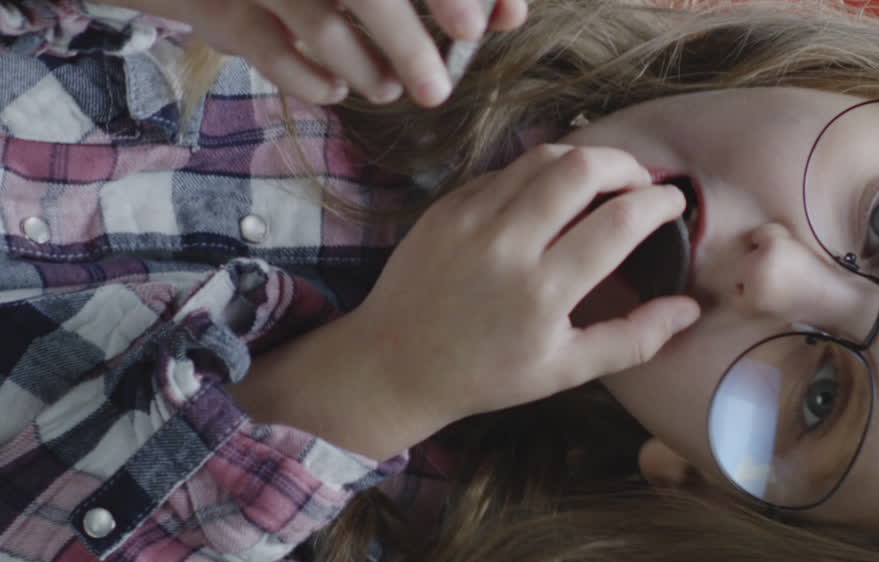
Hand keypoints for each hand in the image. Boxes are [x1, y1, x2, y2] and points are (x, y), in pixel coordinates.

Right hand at [114, 0, 527, 105]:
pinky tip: (336, 91)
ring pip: (320, 25)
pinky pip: (269, 51)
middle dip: (406, 43)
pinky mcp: (224, 9)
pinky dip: (310, 81)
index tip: (477, 26)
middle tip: (438, 88)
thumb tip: (510, 15)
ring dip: (364, 68)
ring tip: (387, 89)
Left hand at [347, 145, 700, 447]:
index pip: (618, 222)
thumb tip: (690, 308)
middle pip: (581, 169)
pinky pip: (505, 170)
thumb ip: (633, 339)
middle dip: (626, 165)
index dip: (658, 202)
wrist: (393, 364)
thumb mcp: (566, 370)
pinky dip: (540, 171)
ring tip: (605, 179)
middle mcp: (508, 246)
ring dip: (585, 158)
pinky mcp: (447, 206)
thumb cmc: (487, 375)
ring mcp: (471, 219)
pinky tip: (552, 193)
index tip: (675, 203)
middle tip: (642, 183)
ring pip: (542, 157)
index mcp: (544, 292)